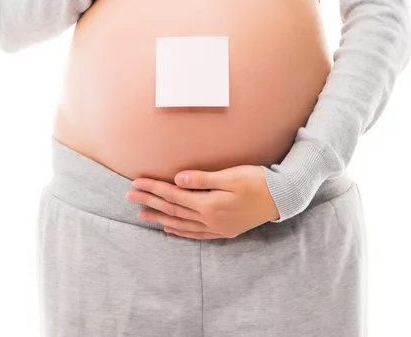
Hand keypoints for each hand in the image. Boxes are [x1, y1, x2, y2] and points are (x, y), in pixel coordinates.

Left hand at [125, 164, 280, 239]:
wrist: (282, 198)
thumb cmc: (257, 181)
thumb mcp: (230, 176)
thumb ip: (202, 179)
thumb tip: (177, 180)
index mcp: (208, 204)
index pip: (173, 196)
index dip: (153, 188)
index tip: (136, 182)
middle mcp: (209, 219)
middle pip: (172, 210)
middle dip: (150, 202)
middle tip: (129, 197)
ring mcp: (216, 227)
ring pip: (180, 224)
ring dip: (160, 218)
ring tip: (142, 214)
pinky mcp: (224, 230)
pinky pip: (195, 234)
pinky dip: (180, 231)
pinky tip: (170, 229)